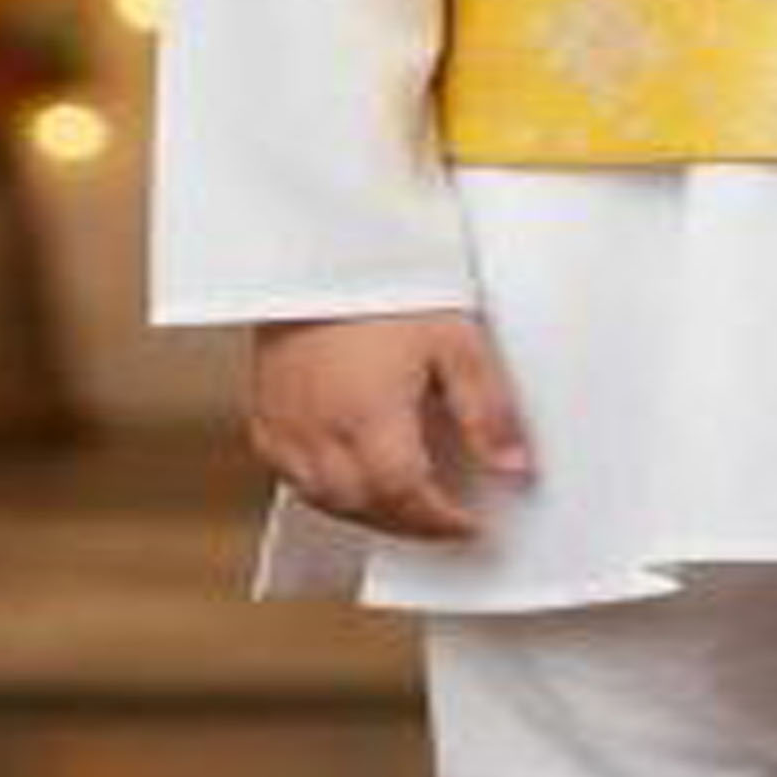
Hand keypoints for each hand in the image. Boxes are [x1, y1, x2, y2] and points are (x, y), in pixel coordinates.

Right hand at [246, 310, 535, 539]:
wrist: (323, 252)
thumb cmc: (386, 286)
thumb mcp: (456, 341)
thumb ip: (486, 409)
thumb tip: (511, 466)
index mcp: (368, 415)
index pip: (406, 496)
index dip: (440, 521)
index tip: (468, 525)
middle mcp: (320, 429)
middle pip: (365, 506)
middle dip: (410, 524)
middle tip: (444, 521)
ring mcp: (287, 424)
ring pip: (324, 499)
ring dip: (368, 512)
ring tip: (405, 505)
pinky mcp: (265, 413)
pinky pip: (289, 476)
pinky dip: (324, 489)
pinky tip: (350, 478)